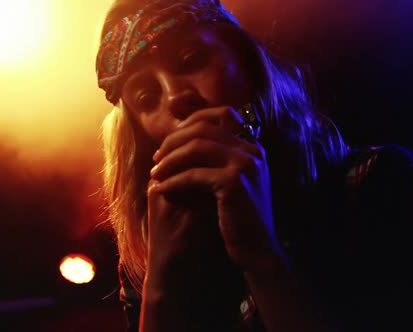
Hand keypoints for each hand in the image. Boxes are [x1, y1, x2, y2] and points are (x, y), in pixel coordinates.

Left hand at [149, 106, 283, 271]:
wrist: (258, 251)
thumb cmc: (239, 220)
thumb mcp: (230, 183)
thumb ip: (216, 160)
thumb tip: (181, 141)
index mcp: (252, 147)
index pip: (217, 117)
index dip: (186, 127)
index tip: (167, 146)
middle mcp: (252, 150)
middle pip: (203, 129)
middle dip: (173, 143)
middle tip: (156, 160)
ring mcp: (246, 164)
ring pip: (196, 148)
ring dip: (170, 160)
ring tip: (154, 174)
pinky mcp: (235, 182)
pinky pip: (194, 175)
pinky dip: (173, 181)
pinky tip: (160, 190)